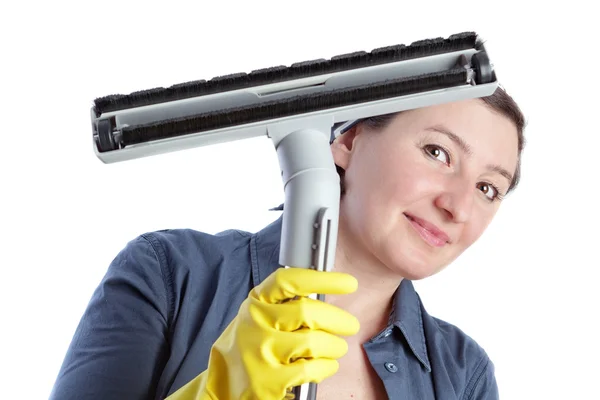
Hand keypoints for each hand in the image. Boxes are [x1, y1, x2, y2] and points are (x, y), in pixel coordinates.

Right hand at [166, 267, 359, 399]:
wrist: (222, 385)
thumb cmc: (249, 346)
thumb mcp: (258, 316)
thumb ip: (284, 304)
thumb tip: (324, 292)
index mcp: (256, 302)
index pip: (289, 281)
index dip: (322, 279)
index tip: (348, 283)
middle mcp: (256, 323)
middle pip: (308, 311)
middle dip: (338, 318)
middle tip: (350, 325)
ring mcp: (261, 352)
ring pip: (315, 341)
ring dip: (335, 346)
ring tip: (336, 348)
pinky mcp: (268, 380)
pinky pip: (312, 369)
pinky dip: (327, 367)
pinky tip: (325, 366)